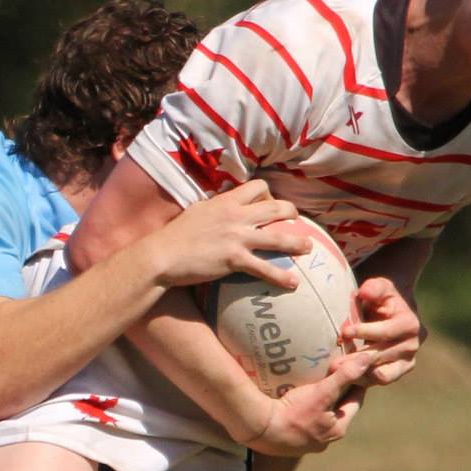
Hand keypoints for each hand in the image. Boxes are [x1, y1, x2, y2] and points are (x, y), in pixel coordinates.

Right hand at [149, 180, 309, 288]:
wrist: (163, 255)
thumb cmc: (176, 235)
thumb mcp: (197, 212)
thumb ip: (215, 209)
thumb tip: (222, 209)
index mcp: (226, 201)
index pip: (257, 186)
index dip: (268, 193)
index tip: (269, 202)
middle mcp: (235, 216)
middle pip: (275, 208)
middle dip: (291, 213)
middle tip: (297, 220)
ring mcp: (237, 238)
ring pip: (277, 237)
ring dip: (297, 242)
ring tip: (308, 247)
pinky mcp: (235, 260)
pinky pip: (265, 268)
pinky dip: (281, 277)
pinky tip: (293, 284)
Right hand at [235, 352, 374, 456]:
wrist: (259, 430)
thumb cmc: (293, 412)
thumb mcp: (322, 392)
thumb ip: (345, 376)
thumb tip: (367, 359)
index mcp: (338, 429)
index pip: (355, 401)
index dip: (358, 384)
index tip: (357, 369)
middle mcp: (325, 439)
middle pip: (338, 409)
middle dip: (339, 392)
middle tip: (337, 372)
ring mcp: (307, 441)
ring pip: (321, 416)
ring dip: (321, 401)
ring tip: (317, 383)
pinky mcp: (291, 440)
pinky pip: (304, 420)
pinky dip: (305, 409)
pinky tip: (297, 398)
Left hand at [341, 276, 423, 384]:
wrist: (391, 312)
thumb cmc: (381, 297)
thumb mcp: (378, 287)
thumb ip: (373, 288)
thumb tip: (365, 293)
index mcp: (410, 323)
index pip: (385, 332)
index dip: (364, 332)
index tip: (343, 332)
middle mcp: (413, 344)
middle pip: (381, 356)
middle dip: (356, 358)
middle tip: (333, 363)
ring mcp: (408, 360)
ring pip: (382, 374)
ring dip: (358, 373)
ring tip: (337, 371)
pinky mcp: (400, 371)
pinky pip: (382, 380)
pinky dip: (365, 380)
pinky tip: (347, 376)